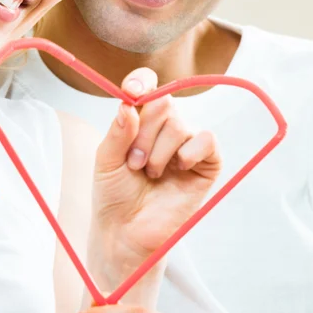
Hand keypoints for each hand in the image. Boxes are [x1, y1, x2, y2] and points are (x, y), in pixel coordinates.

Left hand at [90, 68, 220, 288]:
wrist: (126, 231)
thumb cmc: (114, 194)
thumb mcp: (106, 159)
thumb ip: (118, 131)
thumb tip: (128, 104)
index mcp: (141, 119)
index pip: (147, 85)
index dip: (141, 81)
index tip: (132, 92)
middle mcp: (165, 127)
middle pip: (163, 103)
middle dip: (144, 133)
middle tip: (134, 161)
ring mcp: (187, 144)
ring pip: (179, 125)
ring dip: (158, 152)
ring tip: (149, 173)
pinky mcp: (207, 163)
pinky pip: (206, 140)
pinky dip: (189, 153)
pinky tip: (178, 169)